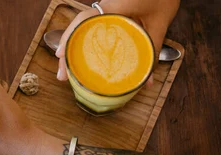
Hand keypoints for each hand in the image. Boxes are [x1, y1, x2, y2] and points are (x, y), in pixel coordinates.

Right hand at [56, 0, 179, 83]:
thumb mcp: (159, 25)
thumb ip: (152, 51)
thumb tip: (147, 82)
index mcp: (114, 7)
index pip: (84, 19)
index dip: (69, 37)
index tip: (60, 55)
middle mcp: (105, 8)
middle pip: (77, 30)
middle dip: (66, 52)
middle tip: (62, 76)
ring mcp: (105, 12)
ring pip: (81, 31)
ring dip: (72, 51)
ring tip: (67, 74)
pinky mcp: (108, 16)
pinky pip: (91, 31)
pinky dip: (83, 45)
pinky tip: (81, 61)